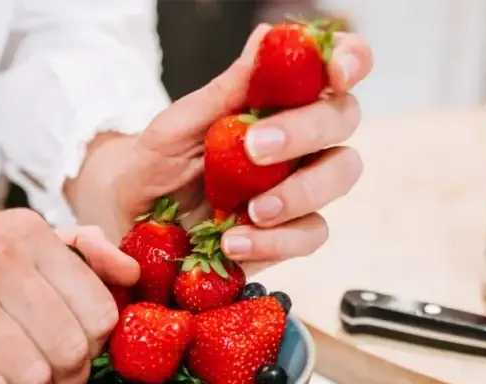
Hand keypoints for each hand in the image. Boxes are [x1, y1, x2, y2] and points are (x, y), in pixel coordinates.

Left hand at [70, 25, 373, 269]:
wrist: (134, 217)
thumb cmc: (160, 162)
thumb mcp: (182, 124)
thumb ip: (228, 89)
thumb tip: (266, 38)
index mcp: (282, 98)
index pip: (335, 67)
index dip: (350, 60)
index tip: (336, 72)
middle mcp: (304, 137)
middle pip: (343, 119)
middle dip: (306, 131)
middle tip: (256, 147)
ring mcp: (304, 185)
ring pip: (339, 176)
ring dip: (300, 192)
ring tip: (250, 210)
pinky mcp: (292, 233)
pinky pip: (310, 235)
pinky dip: (276, 241)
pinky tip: (235, 243)